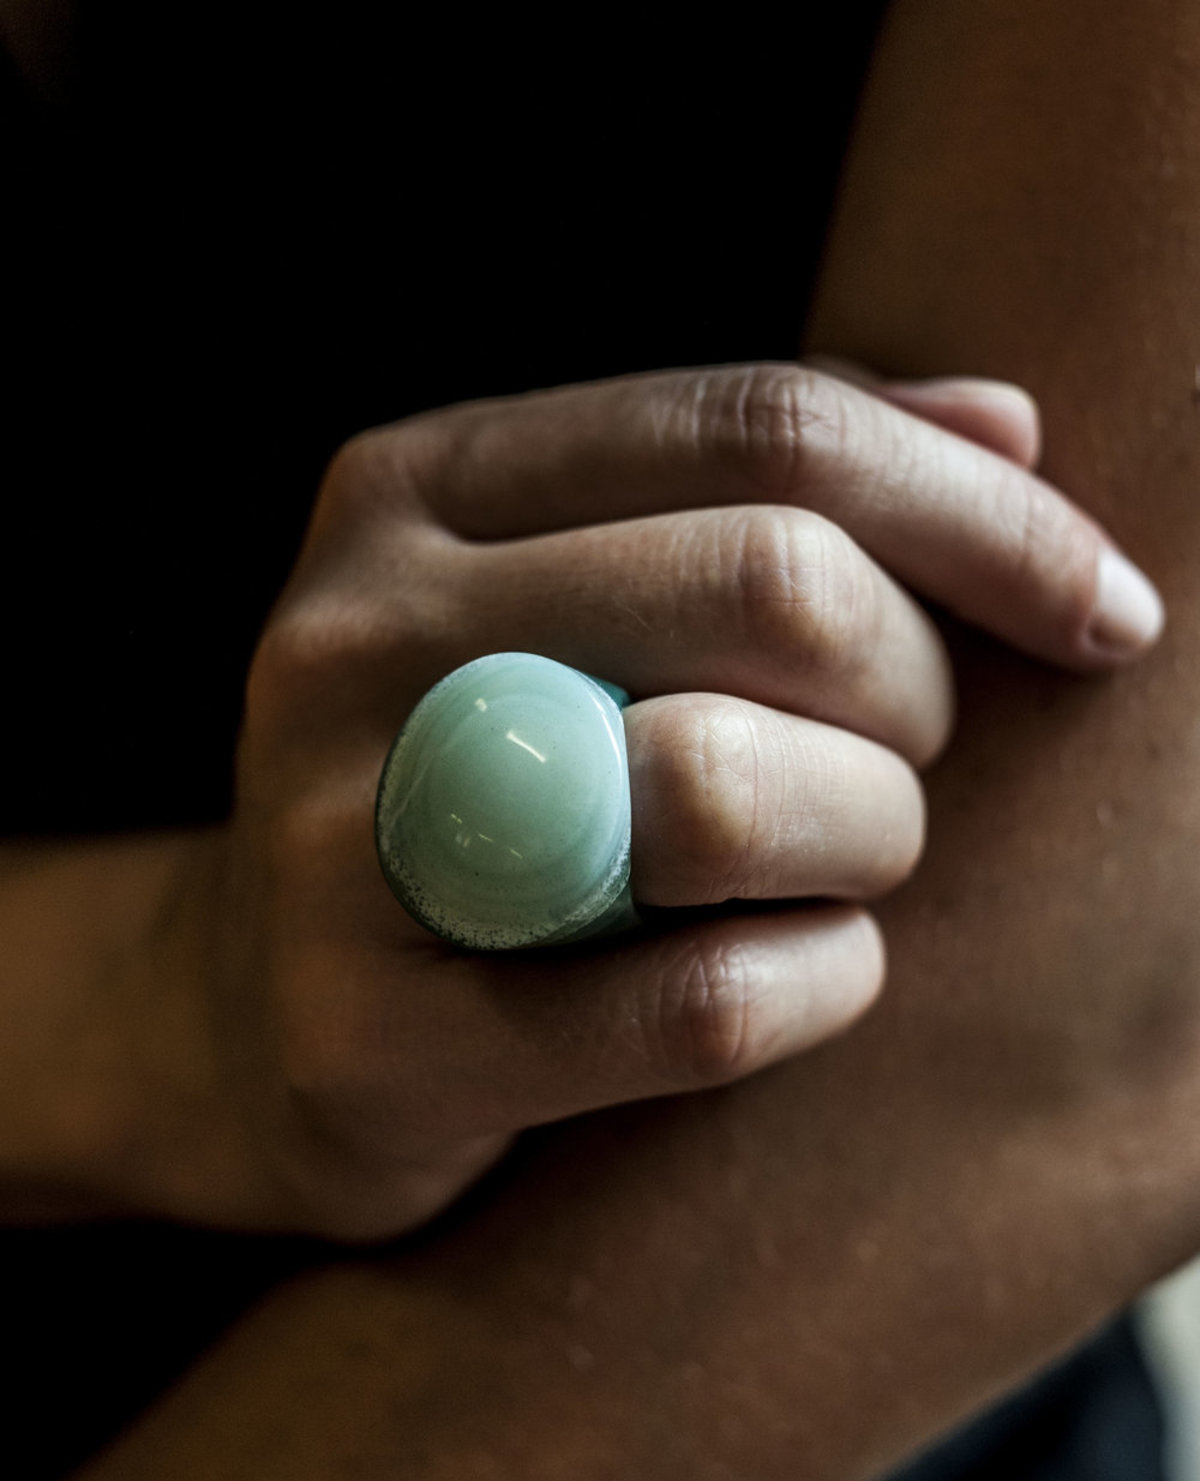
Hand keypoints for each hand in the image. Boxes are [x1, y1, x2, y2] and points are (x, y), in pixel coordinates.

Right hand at [154, 363, 1158, 1238]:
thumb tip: (1011, 427)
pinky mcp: (366, 1036)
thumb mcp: (585, 599)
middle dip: (920, 689)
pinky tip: (814, 971)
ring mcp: (343, 834)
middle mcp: (358, 630)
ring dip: (871, 836)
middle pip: (771, 590)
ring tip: (847, 866)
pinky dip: (822, 984)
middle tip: (913, 759)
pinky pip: (702, 1003)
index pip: (764, 429)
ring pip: (724, 791)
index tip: (1106, 611)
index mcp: (420, 486)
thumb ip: (769, 497)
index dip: (982, 513)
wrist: (266, 1010)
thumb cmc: (482, 784)